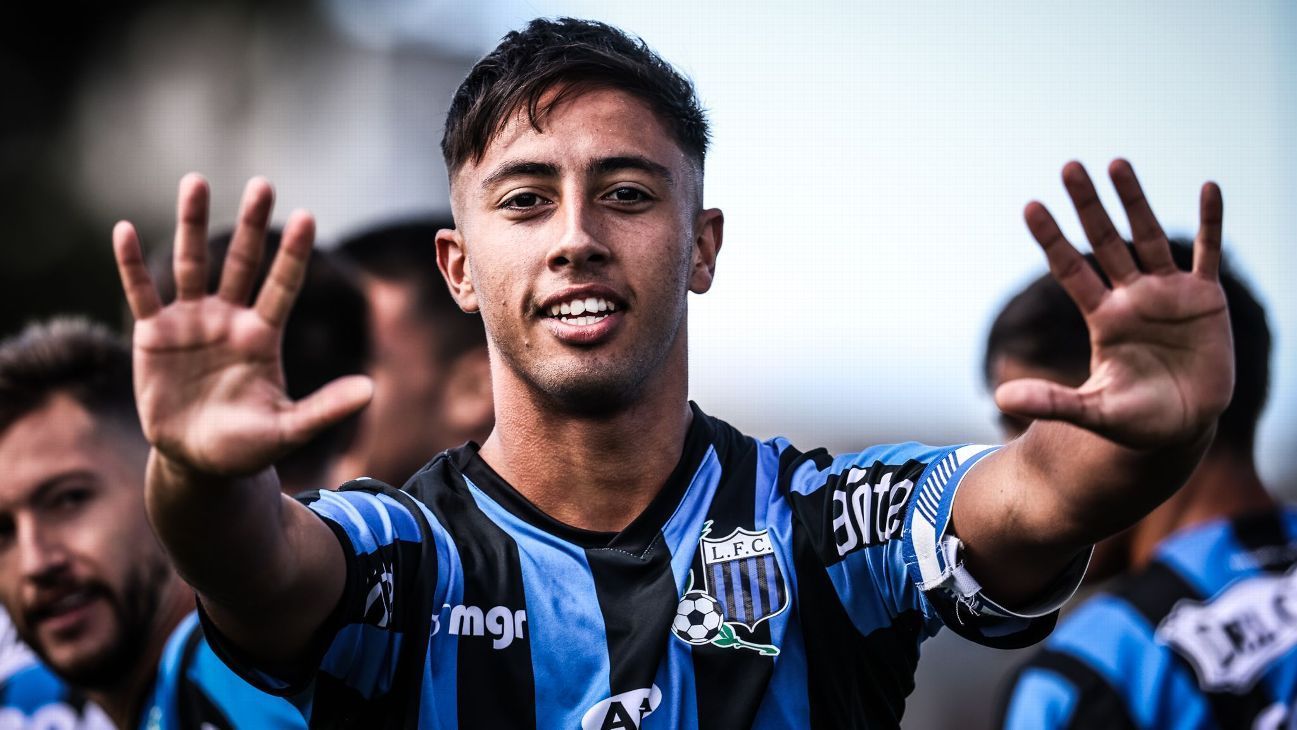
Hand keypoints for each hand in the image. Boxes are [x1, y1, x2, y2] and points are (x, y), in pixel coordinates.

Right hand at [112, 174, 372, 475]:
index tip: (307, 217)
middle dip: (251, 224)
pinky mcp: (153, 335)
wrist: (198, 462)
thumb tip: (370, 390)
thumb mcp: (288, 429)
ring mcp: (191, 322)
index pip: (282, 286)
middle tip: (263, 184)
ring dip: (191, 223)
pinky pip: (142, 292)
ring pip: (191, 264)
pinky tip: (124, 230)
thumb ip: (324, 408)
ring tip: (196, 181)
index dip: (292, 254)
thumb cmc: (247, 446)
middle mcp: (229, 319)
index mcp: (263, 336)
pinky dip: (132, 264)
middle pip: (241, 262)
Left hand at [996, 159, 1232, 449]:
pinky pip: (1208, 254)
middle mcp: (1131, 297)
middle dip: (1088, 205)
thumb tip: (1000, 398)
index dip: (1052, 238)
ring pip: (1148, 237)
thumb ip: (1052, 402)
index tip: (1030, 205)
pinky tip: (1209, 188)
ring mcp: (1168, 295)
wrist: (1184, 428)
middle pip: (1105, 241)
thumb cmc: (1135, 421)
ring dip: (1134, 201)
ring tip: (1116, 162)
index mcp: (1102, 318)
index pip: (1070, 269)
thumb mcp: (1093, 412)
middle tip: (1069, 167)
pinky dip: (1211, 223)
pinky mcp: (1206, 300)